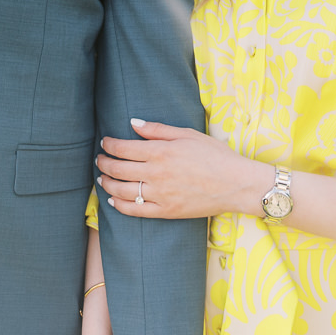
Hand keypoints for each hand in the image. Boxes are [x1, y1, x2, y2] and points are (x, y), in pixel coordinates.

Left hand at [97, 118, 268, 219]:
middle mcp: (156, 174)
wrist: (236, 184)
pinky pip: (136, 211)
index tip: (105, 143)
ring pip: (123, 191)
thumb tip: (133, 123)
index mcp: (161, 152)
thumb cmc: (215, 155)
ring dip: (107, 184)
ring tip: (102, 179)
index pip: (124, 148)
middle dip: (104, 164)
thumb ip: (158, 129)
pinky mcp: (166, 211)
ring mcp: (160, 195)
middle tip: (99, 160)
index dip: (110, 145)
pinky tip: (113, 201)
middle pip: (119, 170)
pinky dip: (121, 206)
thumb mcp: (188, 134)